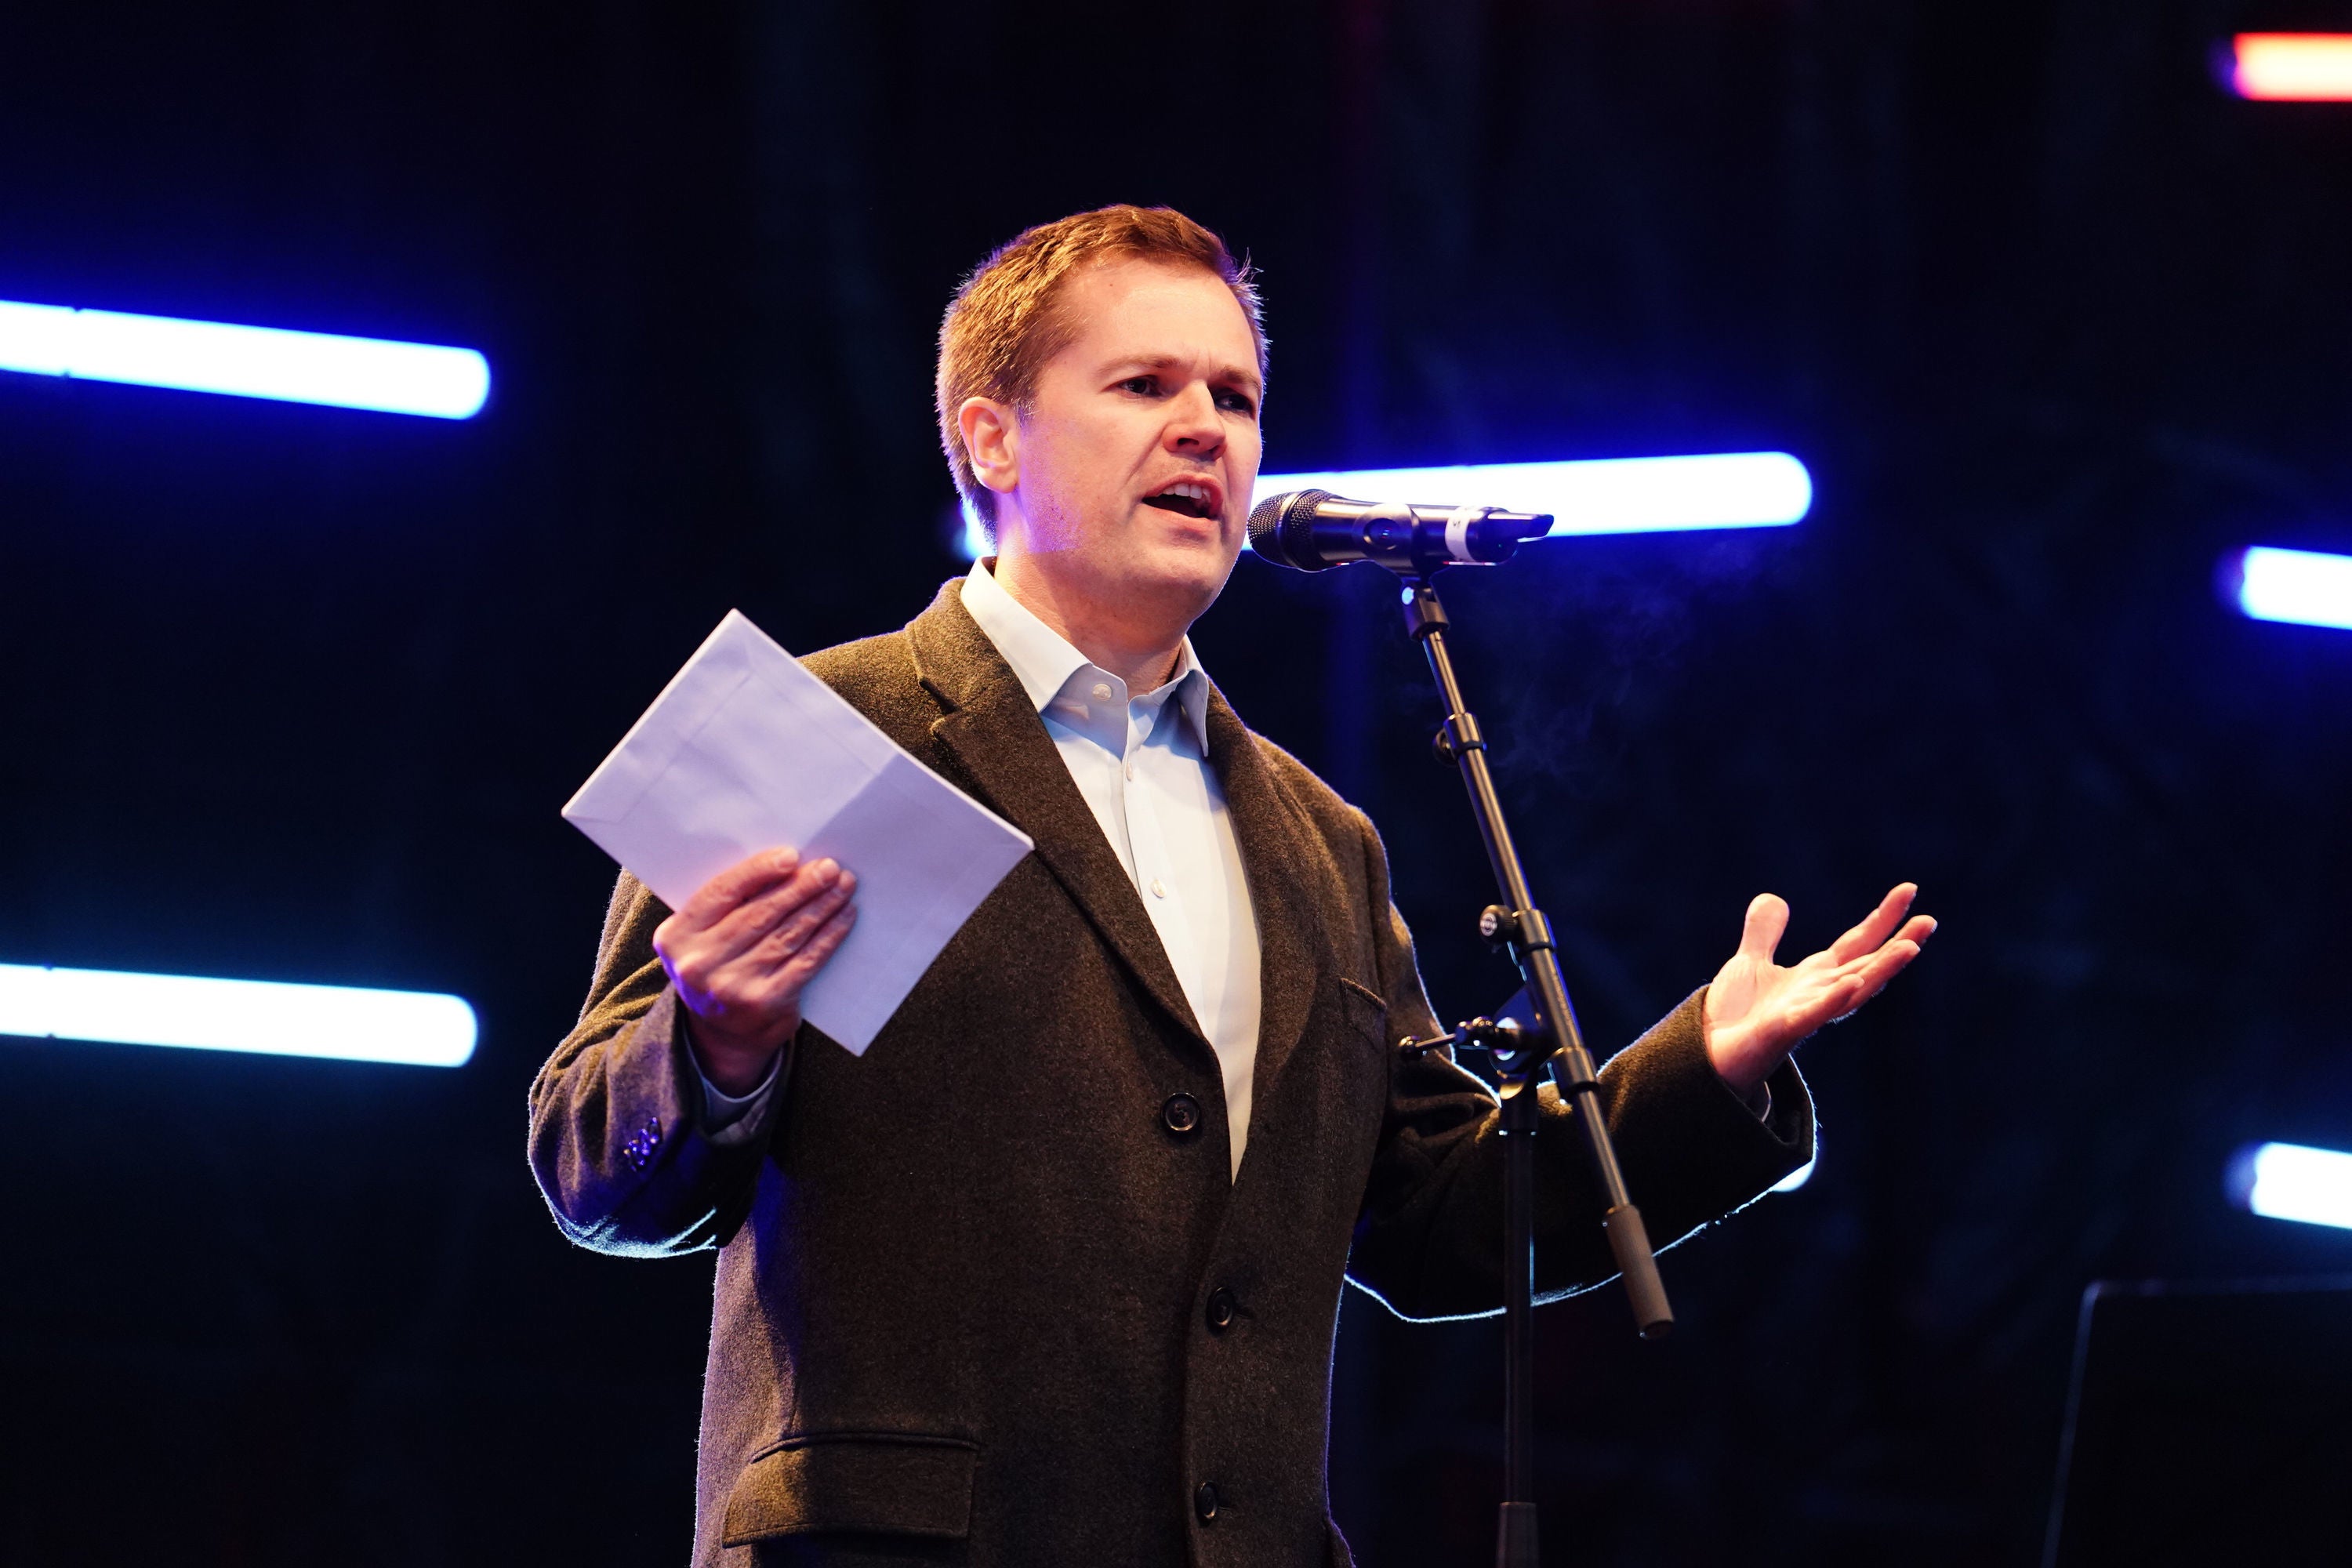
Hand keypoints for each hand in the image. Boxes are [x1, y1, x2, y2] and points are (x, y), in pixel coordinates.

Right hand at [652, 847, 857, 1093]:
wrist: (721, 1037)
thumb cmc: (717, 968)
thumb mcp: (701, 938)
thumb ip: (726, 906)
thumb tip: (785, 865)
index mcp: (676, 937)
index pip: (720, 893)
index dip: (758, 871)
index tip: (791, 856)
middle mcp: (699, 964)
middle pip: (760, 913)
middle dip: (800, 886)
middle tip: (829, 868)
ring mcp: (732, 986)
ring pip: (787, 935)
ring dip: (821, 906)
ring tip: (842, 887)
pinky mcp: (765, 1003)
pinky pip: (805, 961)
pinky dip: (829, 935)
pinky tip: (844, 917)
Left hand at [1703, 883, 1933, 1095]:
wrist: (1706, 1058)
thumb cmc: (1734, 1019)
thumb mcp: (1748, 964)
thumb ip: (1763, 933)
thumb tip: (1773, 899)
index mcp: (1814, 977)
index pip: (1857, 943)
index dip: (1882, 918)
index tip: (1910, 890)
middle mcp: (1818, 995)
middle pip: (1866, 965)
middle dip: (1898, 945)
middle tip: (1929, 920)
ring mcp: (1804, 1014)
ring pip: (1852, 991)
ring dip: (1881, 970)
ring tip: (1910, 948)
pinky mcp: (1782, 1032)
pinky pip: (1813, 1014)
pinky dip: (1834, 998)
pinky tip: (1854, 981)